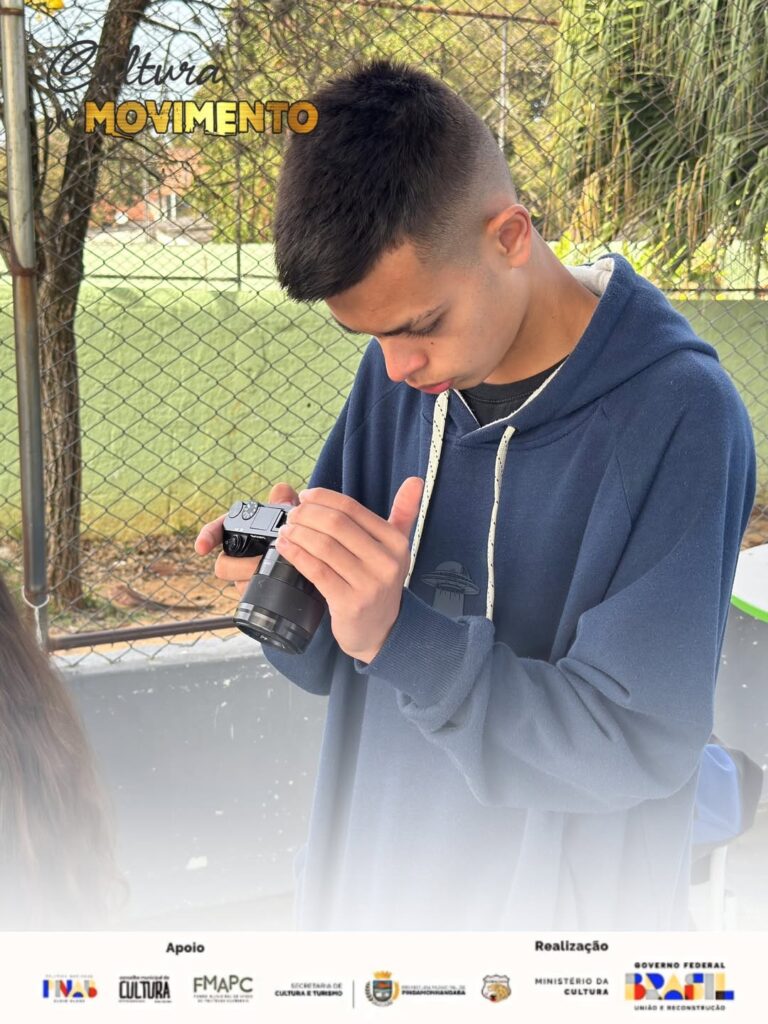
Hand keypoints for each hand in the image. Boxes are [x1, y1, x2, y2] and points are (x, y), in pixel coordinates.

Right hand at [194, 483, 299, 597]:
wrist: (312, 558)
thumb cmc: (296, 531)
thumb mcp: (294, 515)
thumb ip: (286, 501)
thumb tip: (282, 492)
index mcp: (240, 531)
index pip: (217, 532)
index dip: (207, 538)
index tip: (202, 548)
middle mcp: (238, 555)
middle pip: (224, 565)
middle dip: (241, 565)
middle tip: (264, 560)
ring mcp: (245, 576)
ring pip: (238, 583)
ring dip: (254, 578)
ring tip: (276, 572)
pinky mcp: (256, 593)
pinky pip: (253, 596)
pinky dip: (265, 592)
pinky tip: (280, 587)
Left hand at [273, 477, 423, 662]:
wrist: (381, 631)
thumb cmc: (380, 583)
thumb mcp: (396, 548)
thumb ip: (403, 513)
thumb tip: (415, 479)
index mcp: (396, 543)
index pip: (352, 509)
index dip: (323, 499)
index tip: (305, 496)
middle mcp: (386, 562)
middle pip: (336, 525)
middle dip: (306, 514)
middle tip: (292, 514)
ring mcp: (369, 584)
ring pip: (324, 546)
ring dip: (298, 533)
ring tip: (286, 529)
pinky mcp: (349, 603)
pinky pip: (316, 571)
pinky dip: (296, 554)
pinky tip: (284, 546)